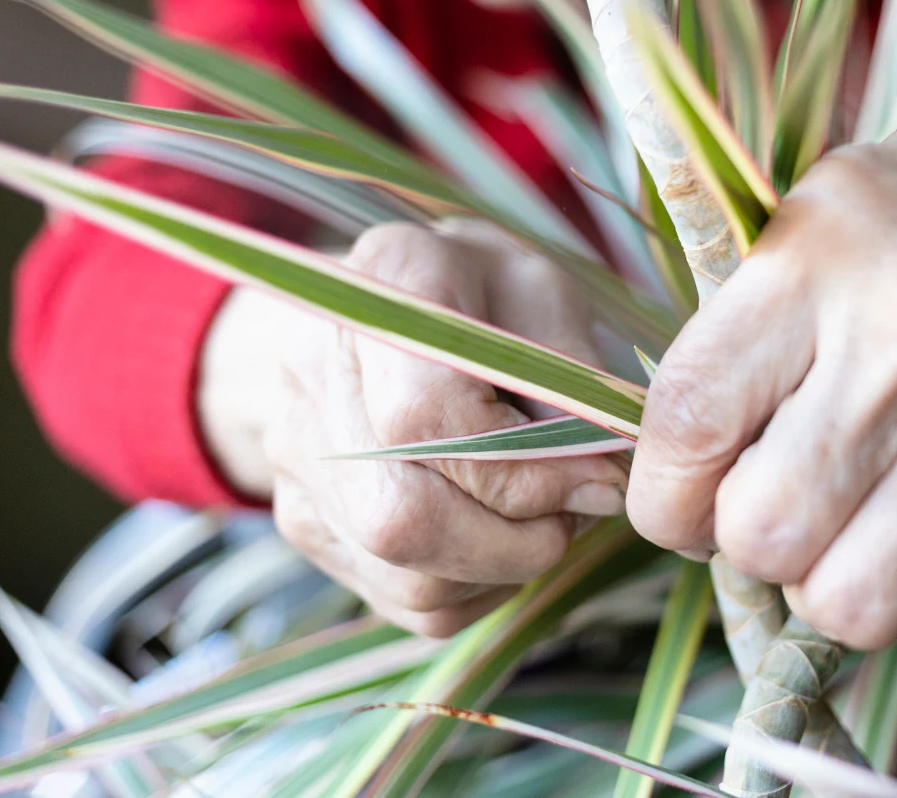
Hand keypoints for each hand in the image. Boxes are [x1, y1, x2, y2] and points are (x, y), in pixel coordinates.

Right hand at [199, 220, 628, 636]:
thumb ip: (570, 377)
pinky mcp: (309, 524)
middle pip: (402, 520)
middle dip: (520, 542)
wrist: (382, 301)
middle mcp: (311, 376)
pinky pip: (407, 603)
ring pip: (410, 580)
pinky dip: (478, 588)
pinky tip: (501, 533)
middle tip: (578, 512)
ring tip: (544, 515)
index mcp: (378, 294)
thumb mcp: (544, 295)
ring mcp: (297, 461)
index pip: (424, 421)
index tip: (597, 478)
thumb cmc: (482, 295)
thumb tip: (598, 482)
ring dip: (506, 569)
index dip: (525, 472)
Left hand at [628, 12, 896, 658]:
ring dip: (821, 583)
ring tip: (840, 524)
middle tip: (765, 497)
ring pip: (852, 603)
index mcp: (823, 260)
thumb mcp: (825, 204)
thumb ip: (747, 329)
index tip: (674, 495)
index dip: (659, 489)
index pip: (689, 421)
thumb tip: (685, 461)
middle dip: (737, 539)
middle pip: (763, 533)